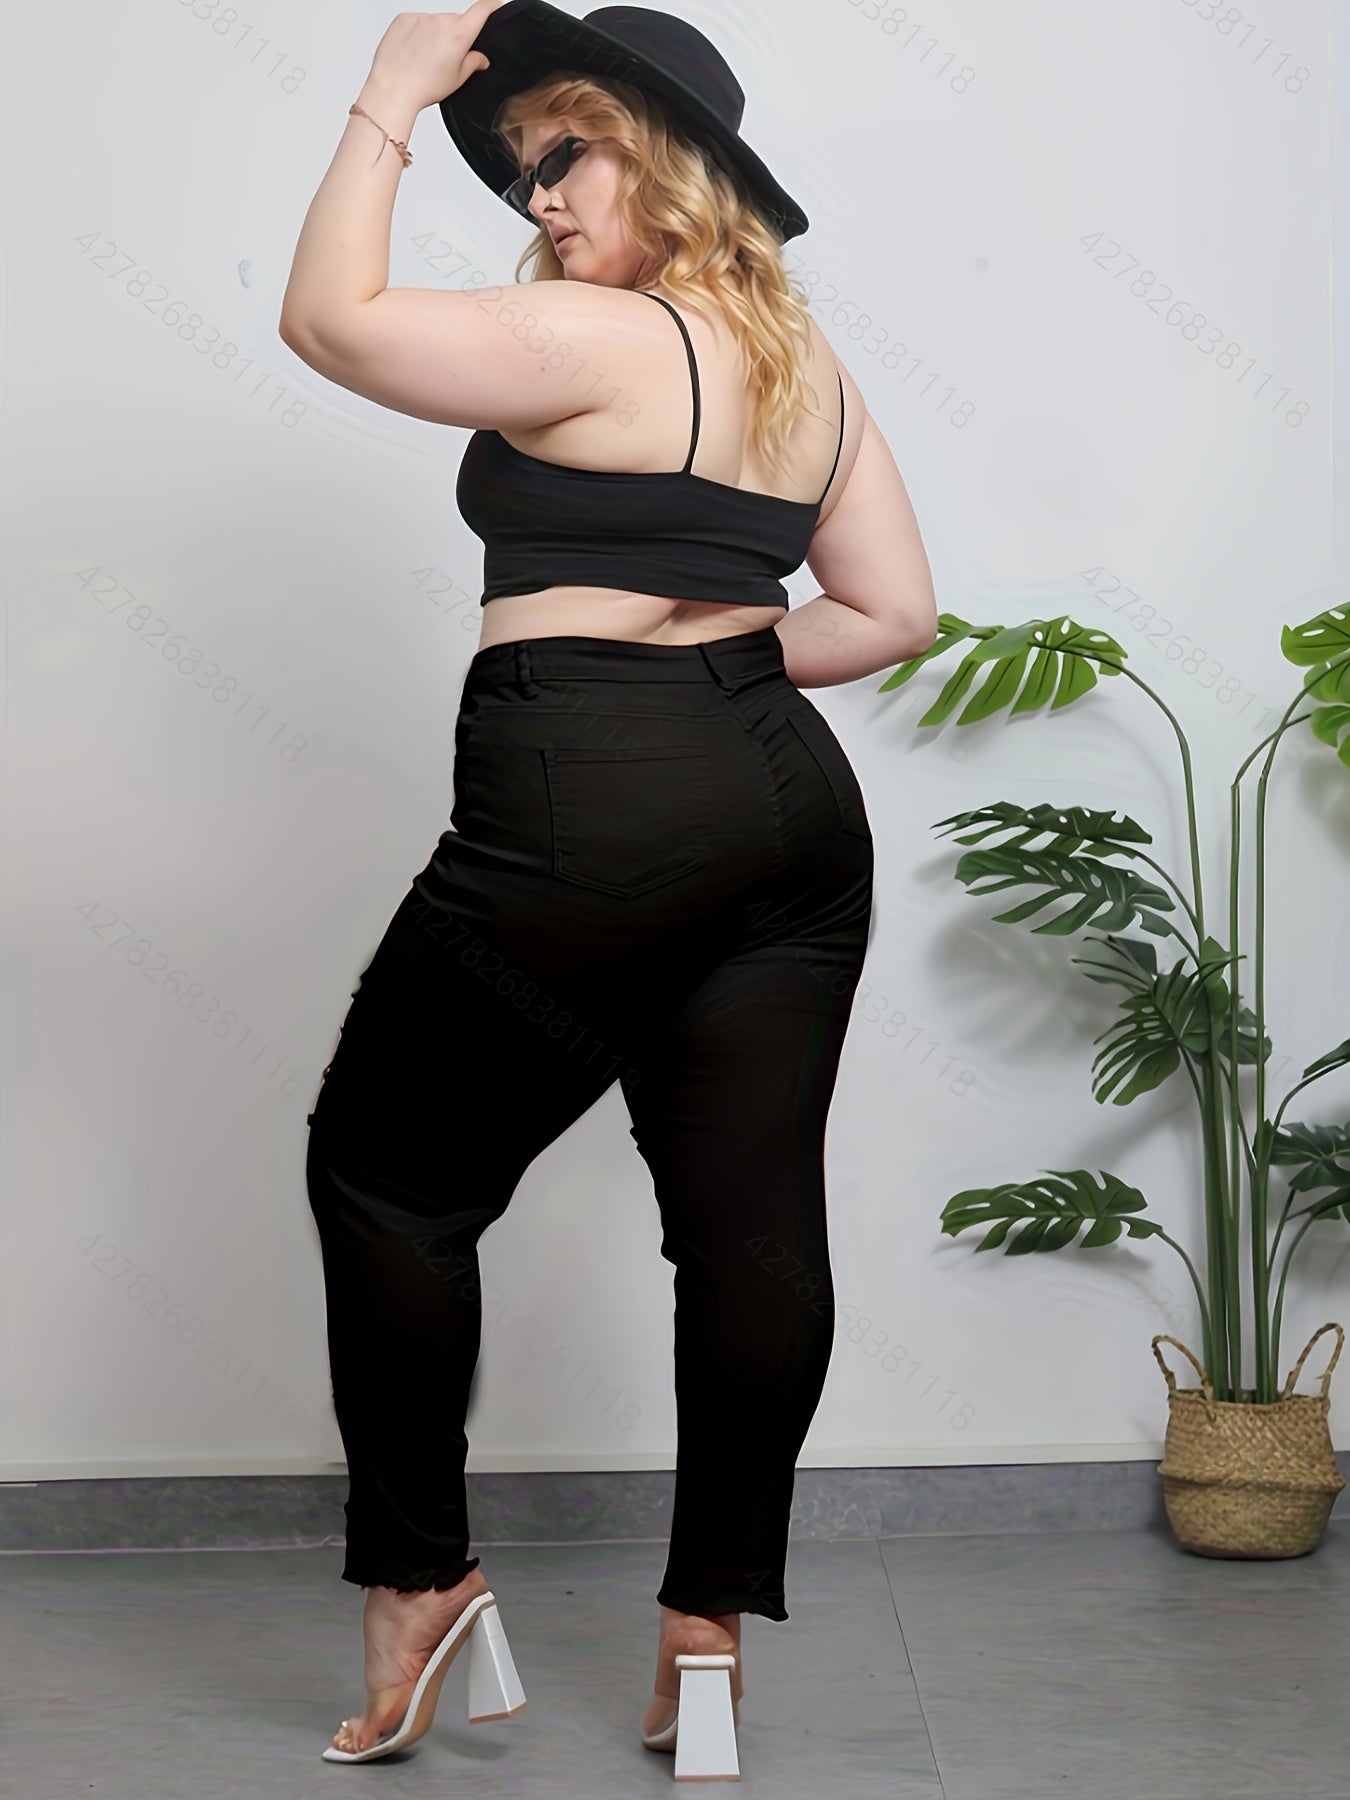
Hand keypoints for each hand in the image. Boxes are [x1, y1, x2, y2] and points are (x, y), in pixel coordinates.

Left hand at [365, 1, 508, 113]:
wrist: (393, 89)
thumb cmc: (423, 86)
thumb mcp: (457, 79)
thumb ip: (473, 63)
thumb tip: (480, 58)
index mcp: (458, 34)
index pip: (481, 9)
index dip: (491, 6)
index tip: (493, 6)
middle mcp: (440, 20)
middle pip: (455, 21)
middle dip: (455, 36)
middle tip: (446, 59)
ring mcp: (420, 17)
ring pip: (435, 23)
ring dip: (434, 35)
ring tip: (424, 59)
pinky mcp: (403, 18)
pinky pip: (416, 23)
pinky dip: (417, 34)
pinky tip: (412, 53)